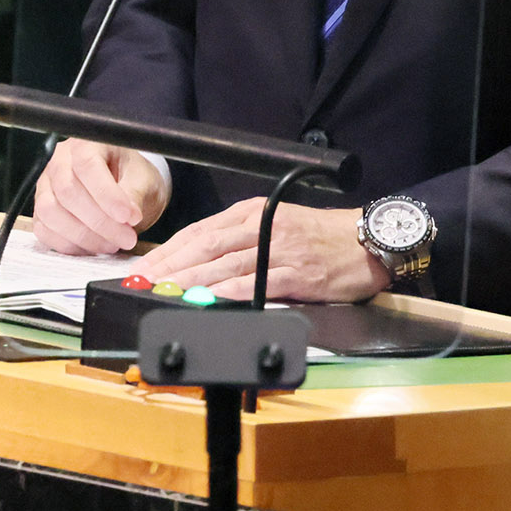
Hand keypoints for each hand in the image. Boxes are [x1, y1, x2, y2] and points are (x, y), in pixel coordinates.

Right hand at [30, 141, 165, 254]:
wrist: (125, 188)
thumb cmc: (132, 178)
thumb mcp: (144, 180)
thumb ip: (135, 194)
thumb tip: (128, 216)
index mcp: (87, 144)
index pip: (87, 165)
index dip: (107, 194)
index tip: (128, 216)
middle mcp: (60, 161)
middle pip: (67, 191)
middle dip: (100, 221)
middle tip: (127, 237)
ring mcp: (46, 186)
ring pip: (50, 212)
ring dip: (83, 235)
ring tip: (112, 244)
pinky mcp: (42, 210)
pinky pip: (44, 230)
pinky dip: (68, 244)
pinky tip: (93, 247)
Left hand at [136, 198, 387, 303]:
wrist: (368, 241)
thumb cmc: (322, 236)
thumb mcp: (276, 223)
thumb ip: (241, 239)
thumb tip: (200, 262)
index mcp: (252, 212)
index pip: (200, 231)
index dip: (169, 250)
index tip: (144, 267)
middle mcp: (262, 226)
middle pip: (205, 246)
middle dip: (170, 266)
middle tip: (142, 281)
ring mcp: (279, 249)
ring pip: (225, 264)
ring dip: (191, 280)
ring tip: (164, 291)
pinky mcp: (297, 273)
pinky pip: (258, 281)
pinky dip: (231, 290)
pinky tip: (210, 298)